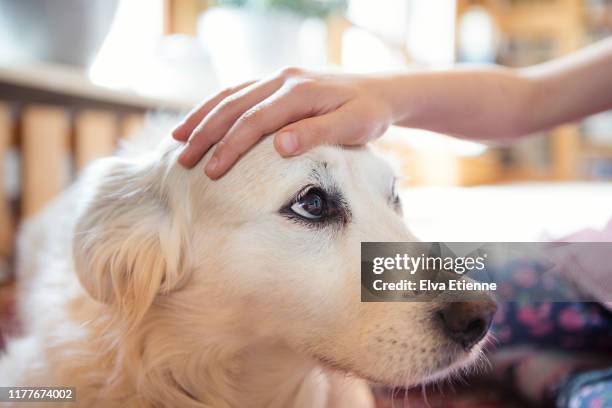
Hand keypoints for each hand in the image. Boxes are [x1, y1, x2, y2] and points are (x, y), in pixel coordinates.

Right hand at [173, 67, 393, 178]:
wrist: (380, 91)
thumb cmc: (369, 113)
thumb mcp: (354, 125)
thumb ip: (318, 133)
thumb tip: (279, 145)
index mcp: (300, 91)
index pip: (255, 121)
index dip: (231, 146)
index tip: (212, 171)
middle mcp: (283, 79)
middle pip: (234, 105)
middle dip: (206, 133)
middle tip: (183, 160)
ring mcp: (278, 78)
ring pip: (231, 95)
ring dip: (203, 117)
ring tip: (178, 139)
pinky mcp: (277, 83)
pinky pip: (240, 92)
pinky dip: (217, 107)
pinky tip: (202, 121)